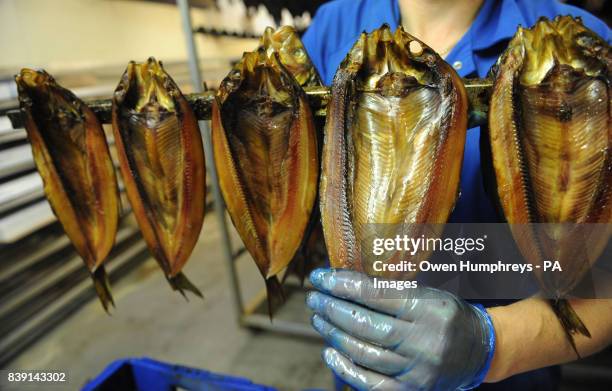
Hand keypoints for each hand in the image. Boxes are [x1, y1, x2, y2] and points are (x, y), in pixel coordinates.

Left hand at [306, 268, 494, 390]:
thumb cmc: (445, 315)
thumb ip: (389, 290)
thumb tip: (342, 282)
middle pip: (365, 324)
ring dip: (333, 333)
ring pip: (363, 352)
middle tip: (314, 297)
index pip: (375, 294)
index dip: (342, 284)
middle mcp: (423, 341)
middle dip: (332, 308)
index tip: (320, 277)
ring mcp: (416, 370)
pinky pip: (369, 383)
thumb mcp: (426, 293)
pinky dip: (344, 366)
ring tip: (318, 318)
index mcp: (428, 309)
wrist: (479, 351)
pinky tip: (329, 350)